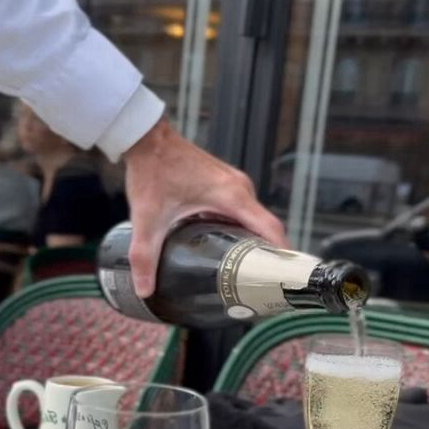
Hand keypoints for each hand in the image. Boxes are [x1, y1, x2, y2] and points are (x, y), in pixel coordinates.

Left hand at [124, 118, 287, 296]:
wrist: (147, 138)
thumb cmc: (153, 169)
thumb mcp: (148, 218)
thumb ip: (145, 256)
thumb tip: (143, 290)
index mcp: (232, 196)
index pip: (271, 230)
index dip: (281, 257)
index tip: (284, 281)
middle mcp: (240, 189)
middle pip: (266, 229)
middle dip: (266, 257)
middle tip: (259, 288)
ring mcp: (235, 185)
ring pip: (254, 221)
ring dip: (253, 245)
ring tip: (246, 275)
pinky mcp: (226, 184)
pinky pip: (243, 212)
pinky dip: (241, 231)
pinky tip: (228, 251)